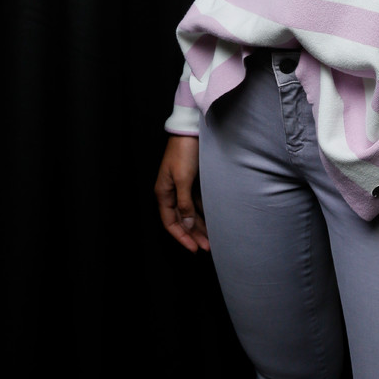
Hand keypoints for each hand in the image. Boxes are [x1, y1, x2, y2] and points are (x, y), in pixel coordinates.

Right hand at [154, 135, 210, 252]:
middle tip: (208, 248)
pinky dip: (204, 212)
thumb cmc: (185, 152)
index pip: (170, 222)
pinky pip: (197, 202)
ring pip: (190, 212)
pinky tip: (214, 220)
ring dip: (200, 226)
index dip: (182, 237)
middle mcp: (171, 192)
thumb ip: (184, 202)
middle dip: (194, 235)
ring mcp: (182, 186)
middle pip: (181, 220)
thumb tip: (186, 224)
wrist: (190, 129)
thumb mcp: (183, 179)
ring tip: (213, 238)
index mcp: (163, 193)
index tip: (194, 249)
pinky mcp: (192, 180)